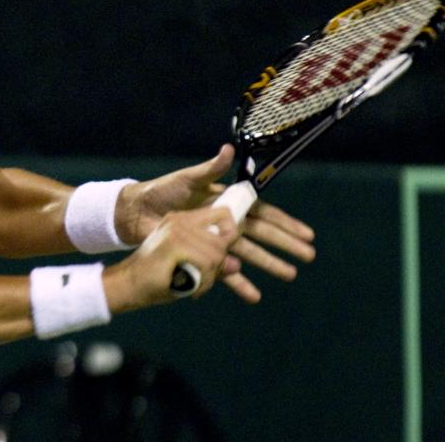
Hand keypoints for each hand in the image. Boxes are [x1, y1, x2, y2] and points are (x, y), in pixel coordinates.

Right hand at [105, 206, 239, 309]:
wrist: (127, 285)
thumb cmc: (156, 278)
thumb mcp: (189, 267)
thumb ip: (212, 263)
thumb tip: (236, 265)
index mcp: (182, 220)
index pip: (223, 214)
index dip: (231, 232)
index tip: (224, 254)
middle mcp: (180, 220)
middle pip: (223, 239)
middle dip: (217, 264)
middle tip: (200, 278)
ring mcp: (176, 230)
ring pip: (216, 253)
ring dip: (209, 277)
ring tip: (191, 284)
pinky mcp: (174, 243)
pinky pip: (206, 264)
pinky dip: (202, 282)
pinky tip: (188, 287)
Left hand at [114, 144, 315, 302]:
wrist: (136, 213)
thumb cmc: (162, 191)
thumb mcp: (187, 179)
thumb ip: (210, 168)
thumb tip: (229, 149)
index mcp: (226, 202)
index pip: (262, 213)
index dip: (284, 222)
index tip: (305, 233)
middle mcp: (225, 222)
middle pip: (261, 234)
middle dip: (285, 245)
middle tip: (308, 256)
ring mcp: (215, 240)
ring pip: (248, 254)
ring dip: (269, 264)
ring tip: (290, 275)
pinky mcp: (202, 255)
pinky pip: (223, 271)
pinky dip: (238, 282)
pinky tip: (254, 294)